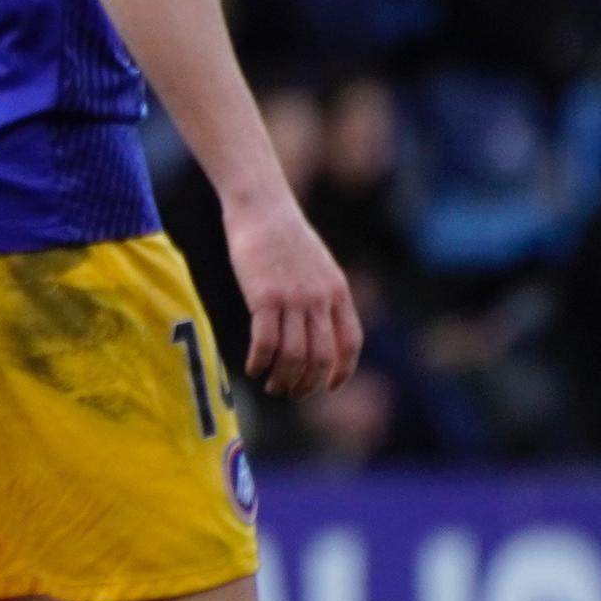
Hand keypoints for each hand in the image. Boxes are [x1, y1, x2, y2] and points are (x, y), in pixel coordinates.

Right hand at [225, 194, 357, 397]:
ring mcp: (293, 299)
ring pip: (293, 355)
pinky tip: (251, 368)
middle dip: (307, 383)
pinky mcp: (264, 297)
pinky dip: (259, 362)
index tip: (328, 387)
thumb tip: (317, 327)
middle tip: (290, 392)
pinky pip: (265, 342)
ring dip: (283, 379)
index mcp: (337, 292)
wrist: (262, 208)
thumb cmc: (284, 235)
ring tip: (271, 386)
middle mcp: (320, 299)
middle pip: (320, 357)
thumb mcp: (317, 265)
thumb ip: (322, 295)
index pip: (349, 343)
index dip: (341, 371)